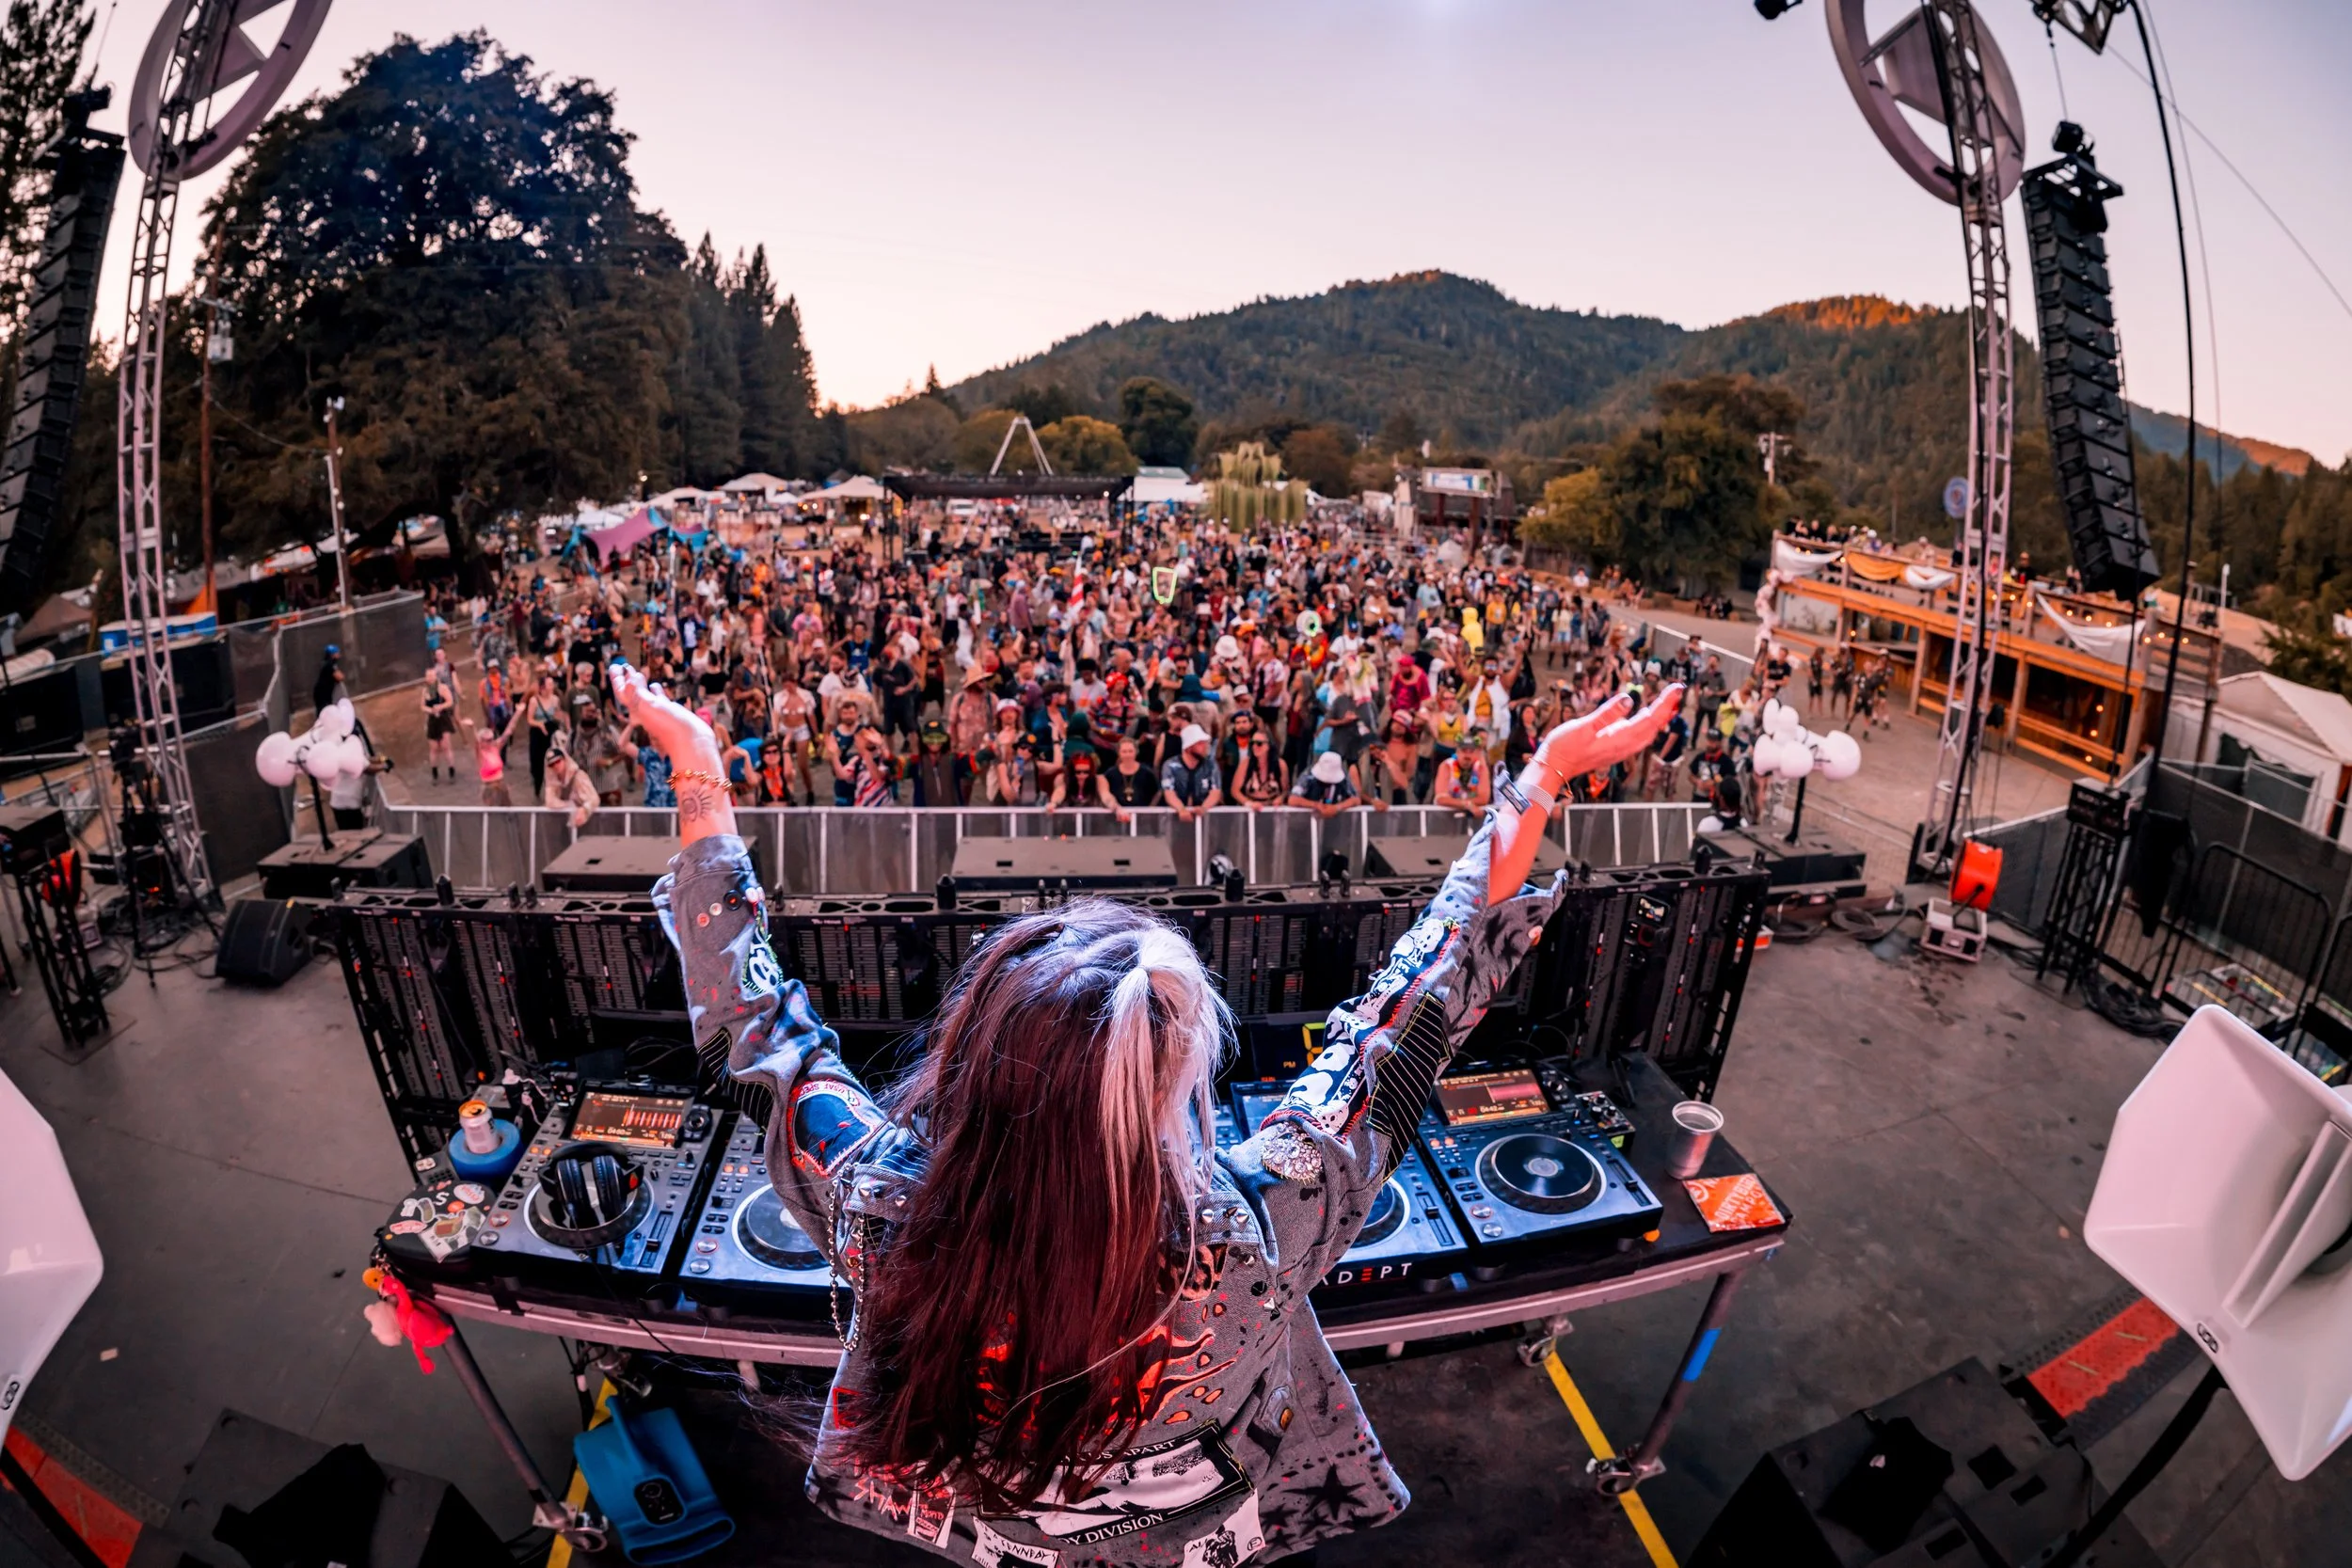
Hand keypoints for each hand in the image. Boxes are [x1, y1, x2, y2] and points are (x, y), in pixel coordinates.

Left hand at [610, 662, 721, 774]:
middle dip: (626, 679)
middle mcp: (645, 712)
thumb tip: (629, 676)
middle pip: (631, 692)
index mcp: (637, 710)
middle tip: (622, 666)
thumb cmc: (669, 726)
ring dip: (640, 684)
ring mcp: (658, 712)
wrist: (692, 742)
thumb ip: (637, 692)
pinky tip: (656, 687)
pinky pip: (659, 699)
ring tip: (638, 674)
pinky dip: (656, 691)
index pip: (622, 692)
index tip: (615, 666)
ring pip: (645, 695)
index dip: (617, 679)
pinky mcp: (670, 712)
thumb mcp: (649, 706)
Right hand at [1532, 685, 1683, 790]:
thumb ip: (1607, 713)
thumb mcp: (1583, 726)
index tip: (1676, 688)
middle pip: (1654, 725)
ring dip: (1660, 716)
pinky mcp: (1616, 749)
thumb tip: (1628, 699)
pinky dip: (1649, 724)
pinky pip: (1640, 736)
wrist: (1554, 768)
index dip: (1665, 703)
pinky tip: (1648, 717)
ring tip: (1668, 701)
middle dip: (1667, 707)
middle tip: (1676, 690)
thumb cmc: (1564, 747)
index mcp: (1620, 738)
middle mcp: (1625, 746)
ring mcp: (1621, 749)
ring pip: (1649, 732)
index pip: (1651, 719)